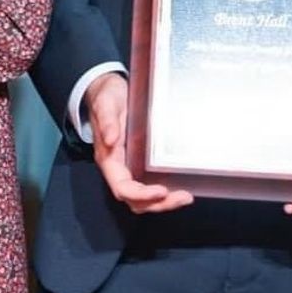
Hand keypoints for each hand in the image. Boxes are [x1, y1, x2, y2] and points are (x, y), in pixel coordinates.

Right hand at [86, 73, 193, 213]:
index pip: (122, 187)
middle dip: (158, 204)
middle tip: (183, 197)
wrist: (107, 89)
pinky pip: (150, 185)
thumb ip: (106, 121)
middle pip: (135, 199)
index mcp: (108, 158)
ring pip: (143, 198)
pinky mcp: (139, 162)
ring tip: (185, 197)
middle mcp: (118, 167)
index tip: (161, 190)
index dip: (140, 194)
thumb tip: (110, 139)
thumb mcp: (106, 103)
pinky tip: (181, 187)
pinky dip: (165, 193)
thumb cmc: (106, 97)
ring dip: (164, 202)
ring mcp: (129, 166)